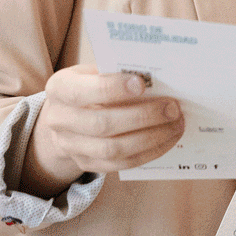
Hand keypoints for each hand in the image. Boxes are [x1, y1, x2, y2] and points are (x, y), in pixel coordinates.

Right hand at [21, 68, 184, 196]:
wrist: (64, 116)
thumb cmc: (88, 85)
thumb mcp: (92, 71)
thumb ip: (115, 71)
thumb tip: (156, 74)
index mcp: (59, 89)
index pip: (81, 92)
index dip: (112, 88)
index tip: (142, 83)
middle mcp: (60, 120)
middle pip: (102, 125)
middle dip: (142, 116)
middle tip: (172, 108)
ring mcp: (71, 146)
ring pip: (113, 149)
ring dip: (151, 137)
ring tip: (176, 124)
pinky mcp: (87, 164)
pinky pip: (121, 164)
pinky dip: (149, 152)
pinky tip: (167, 139)